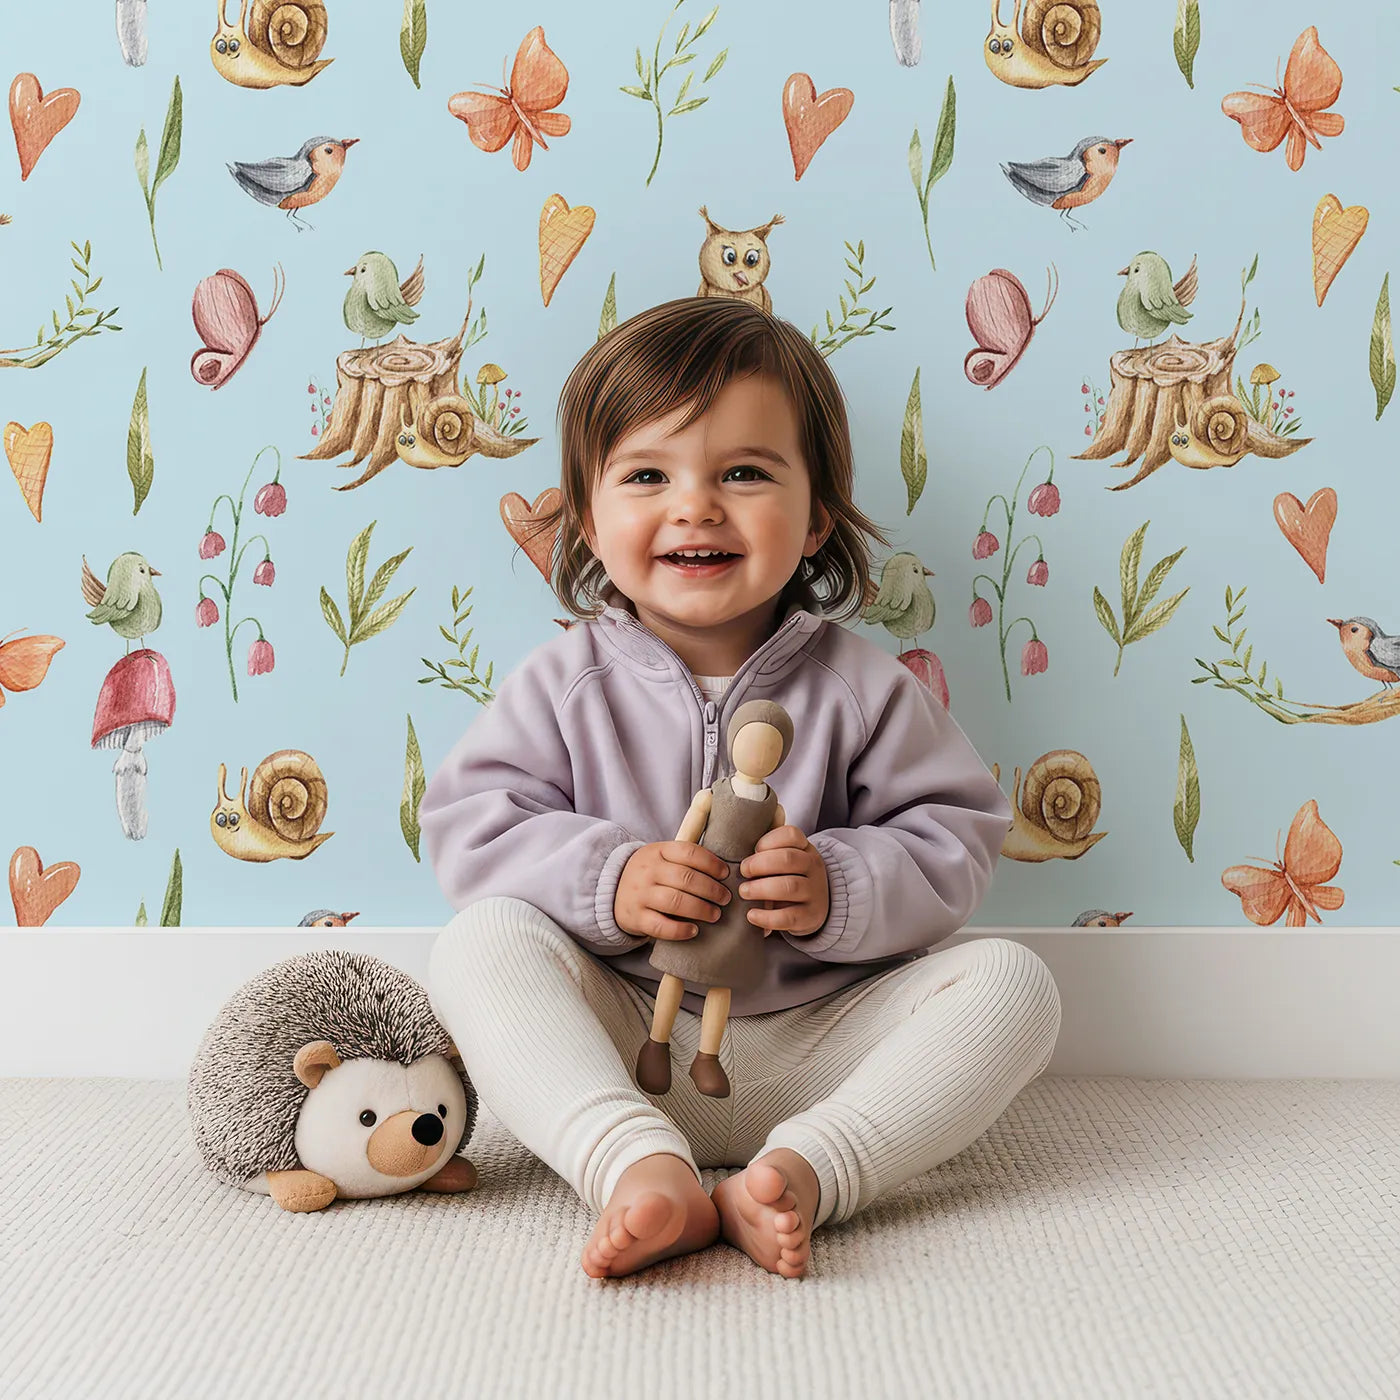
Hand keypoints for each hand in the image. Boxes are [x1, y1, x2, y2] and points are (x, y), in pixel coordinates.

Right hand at [615, 841, 731, 940]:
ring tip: (715, 914)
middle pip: (685, 878)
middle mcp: (647, 871)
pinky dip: (680, 930)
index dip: (711, 863)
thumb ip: (685, 859)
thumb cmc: (649, 875)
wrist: (611, 891)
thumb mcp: (661, 857)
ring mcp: (640, 894)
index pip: (688, 852)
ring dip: (700, 909)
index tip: (725, 874)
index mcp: (657, 851)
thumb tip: (724, 870)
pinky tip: (694, 930)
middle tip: (725, 898)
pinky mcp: (636, 918)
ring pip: (675, 901)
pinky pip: (660, 926)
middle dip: (711, 889)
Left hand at [739, 826, 829, 936]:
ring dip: (761, 889)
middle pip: (788, 859)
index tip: (754, 849)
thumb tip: (734, 855)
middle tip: (743, 871)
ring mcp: (813, 892)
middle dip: (759, 864)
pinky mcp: (809, 916)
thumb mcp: (785, 861)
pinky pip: (788, 917)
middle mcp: (812, 868)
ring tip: (743, 891)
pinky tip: (751, 915)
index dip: (768, 841)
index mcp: (805, 849)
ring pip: (789, 887)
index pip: (791, 835)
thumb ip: (766, 854)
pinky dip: (766, 917)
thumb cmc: (790, 877)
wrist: (815, 906)